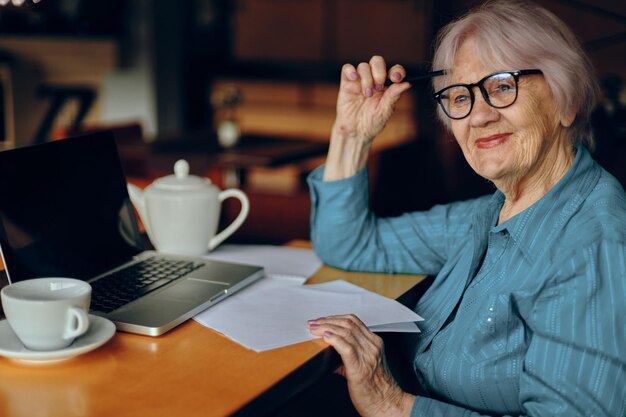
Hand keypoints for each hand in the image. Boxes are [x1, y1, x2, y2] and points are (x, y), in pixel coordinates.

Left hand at [308, 314, 414, 416]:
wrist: (386, 403)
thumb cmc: (375, 388)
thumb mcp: (364, 364)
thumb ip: (349, 353)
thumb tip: (329, 348)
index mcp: (374, 343)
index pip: (354, 321)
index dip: (335, 318)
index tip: (322, 320)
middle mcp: (372, 346)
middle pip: (348, 323)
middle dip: (327, 320)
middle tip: (313, 323)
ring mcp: (367, 355)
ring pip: (346, 332)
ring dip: (326, 327)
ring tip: (314, 329)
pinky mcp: (360, 367)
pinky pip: (346, 347)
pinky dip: (334, 339)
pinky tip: (325, 337)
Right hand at [324, 56, 411, 180]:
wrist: (355, 133)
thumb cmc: (372, 123)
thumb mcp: (385, 111)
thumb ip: (394, 96)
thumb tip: (407, 84)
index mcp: (386, 86)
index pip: (394, 70)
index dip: (397, 70)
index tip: (396, 78)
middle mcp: (373, 80)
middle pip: (377, 61)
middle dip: (379, 71)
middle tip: (379, 86)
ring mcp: (359, 81)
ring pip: (363, 66)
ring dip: (367, 78)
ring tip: (367, 94)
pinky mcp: (347, 84)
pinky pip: (347, 69)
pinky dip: (350, 70)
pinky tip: (354, 78)